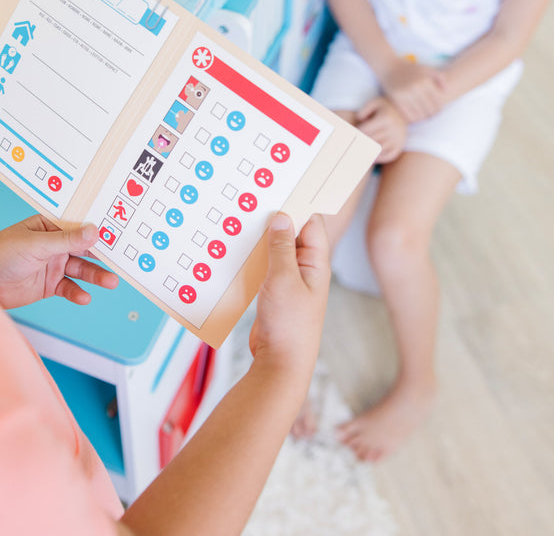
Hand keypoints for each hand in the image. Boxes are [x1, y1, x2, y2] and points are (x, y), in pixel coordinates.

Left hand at [0, 215, 118, 309]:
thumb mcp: (36, 244)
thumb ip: (66, 240)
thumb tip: (93, 231)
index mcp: (49, 225)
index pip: (79, 225)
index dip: (99, 228)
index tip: (120, 232)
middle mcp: (53, 244)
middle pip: (84, 248)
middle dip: (102, 255)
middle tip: (121, 262)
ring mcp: (52, 264)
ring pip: (81, 269)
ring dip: (95, 275)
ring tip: (110, 281)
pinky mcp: (48, 285)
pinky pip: (69, 287)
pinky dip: (77, 293)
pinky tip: (84, 297)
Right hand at [249, 214, 330, 391]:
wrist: (280, 364)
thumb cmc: (289, 326)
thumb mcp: (283, 279)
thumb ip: (281, 247)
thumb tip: (281, 217)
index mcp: (316, 263)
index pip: (310, 223)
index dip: (296, 205)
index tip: (278, 188)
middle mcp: (305, 269)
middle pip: (291, 234)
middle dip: (274, 219)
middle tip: (253, 200)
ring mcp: (289, 280)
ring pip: (275, 249)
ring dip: (260, 238)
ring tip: (241, 220)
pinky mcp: (273, 291)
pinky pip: (264, 266)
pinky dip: (253, 257)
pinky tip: (237, 249)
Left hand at [356, 96, 406, 163]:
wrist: (404, 111)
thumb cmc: (384, 107)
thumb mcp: (374, 103)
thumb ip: (363, 111)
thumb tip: (359, 123)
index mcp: (385, 118)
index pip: (365, 129)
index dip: (356, 132)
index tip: (353, 132)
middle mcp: (394, 129)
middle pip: (371, 140)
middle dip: (360, 141)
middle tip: (353, 143)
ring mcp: (398, 138)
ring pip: (379, 149)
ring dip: (368, 150)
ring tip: (360, 151)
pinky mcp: (401, 145)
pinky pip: (390, 156)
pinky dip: (380, 158)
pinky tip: (372, 157)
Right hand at [380, 58, 445, 122]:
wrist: (389, 67)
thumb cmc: (410, 69)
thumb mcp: (426, 69)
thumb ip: (439, 77)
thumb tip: (446, 90)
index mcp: (426, 81)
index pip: (437, 100)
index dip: (439, 108)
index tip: (438, 111)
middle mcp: (416, 87)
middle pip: (429, 108)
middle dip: (432, 114)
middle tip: (431, 116)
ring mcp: (406, 93)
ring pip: (419, 113)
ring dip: (423, 117)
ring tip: (424, 117)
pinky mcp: (396, 98)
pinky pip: (408, 113)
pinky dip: (413, 118)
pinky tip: (415, 118)